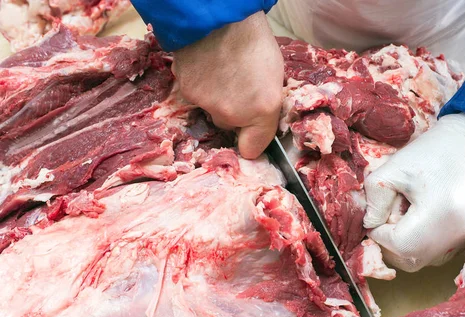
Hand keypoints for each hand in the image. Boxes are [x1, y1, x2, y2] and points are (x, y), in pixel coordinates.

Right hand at [172, 12, 283, 158]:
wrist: (219, 16)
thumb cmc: (253, 40)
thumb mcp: (274, 74)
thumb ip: (265, 103)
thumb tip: (259, 116)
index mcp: (263, 110)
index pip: (252, 149)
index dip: (251, 140)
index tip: (251, 133)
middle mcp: (233, 114)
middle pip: (230, 125)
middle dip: (233, 111)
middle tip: (237, 84)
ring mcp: (208, 105)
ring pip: (211, 110)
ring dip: (215, 97)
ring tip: (221, 69)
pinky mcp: (187, 92)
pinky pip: (195, 96)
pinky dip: (200, 84)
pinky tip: (206, 65)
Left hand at [363, 114, 464, 271]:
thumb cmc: (432, 152)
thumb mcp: (394, 168)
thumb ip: (375, 199)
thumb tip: (370, 225)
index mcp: (440, 213)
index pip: (399, 245)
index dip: (380, 235)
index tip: (376, 218)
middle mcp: (458, 233)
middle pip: (411, 260)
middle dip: (390, 244)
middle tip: (388, 218)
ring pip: (423, 261)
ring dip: (405, 246)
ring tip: (406, 216)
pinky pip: (437, 254)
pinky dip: (421, 244)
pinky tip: (420, 219)